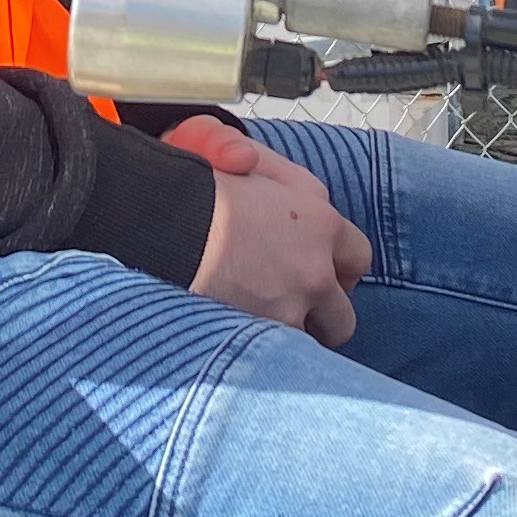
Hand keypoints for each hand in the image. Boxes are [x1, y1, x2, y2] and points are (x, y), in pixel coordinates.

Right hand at [170, 117, 373, 345]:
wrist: (158, 221)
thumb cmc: (196, 185)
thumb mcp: (246, 157)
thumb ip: (280, 175)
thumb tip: (285, 186)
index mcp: (321, 225)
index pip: (358, 258)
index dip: (338, 269)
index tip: (320, 274)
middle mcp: (314, 273)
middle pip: (342, 317)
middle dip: (321, 316)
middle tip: (291, 307)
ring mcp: (288, 312)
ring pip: (308, 344)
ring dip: (290, 337)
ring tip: (260, 326)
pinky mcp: (257, 340)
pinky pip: (274, 359)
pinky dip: (259, 354)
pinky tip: (236, 340)